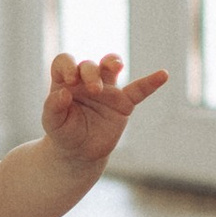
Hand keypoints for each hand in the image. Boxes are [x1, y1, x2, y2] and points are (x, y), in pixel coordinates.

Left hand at [41, 49, 166, 169]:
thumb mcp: (52, 124)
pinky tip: (163, 75)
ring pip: (110, 67)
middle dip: (90, 73)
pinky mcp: (123, 103)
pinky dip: (151, 83)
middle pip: (89, 65)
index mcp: (66, 82)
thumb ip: (53, 108)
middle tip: (94, 90)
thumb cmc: (63, 134)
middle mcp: (86, 81)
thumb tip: (63, 93)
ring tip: (115, 66)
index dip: (68, 65)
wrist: (79, 154)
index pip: (65, 62)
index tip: (70, 79)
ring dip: (112, 62)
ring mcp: (106, 90)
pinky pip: (138, 90)